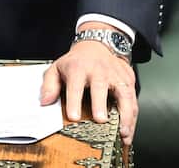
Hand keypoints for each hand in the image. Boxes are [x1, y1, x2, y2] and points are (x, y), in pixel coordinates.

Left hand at [40, 25, 137, 145]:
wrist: (98, 45)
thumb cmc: (77, 62)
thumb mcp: (57, 68)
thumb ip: (49, 85)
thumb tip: (45, 102)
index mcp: (79, 68)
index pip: (75, 84)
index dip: (74, 100)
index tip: (74, 116)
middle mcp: (99, 70)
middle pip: (100, 86)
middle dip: (101, 103)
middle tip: (101, 120)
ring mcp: (116, 75)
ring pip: (123, 94)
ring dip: (125, 115)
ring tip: (123, 133)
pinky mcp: (128, 79)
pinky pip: (133, 99)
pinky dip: (133, 117)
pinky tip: (129, 131)